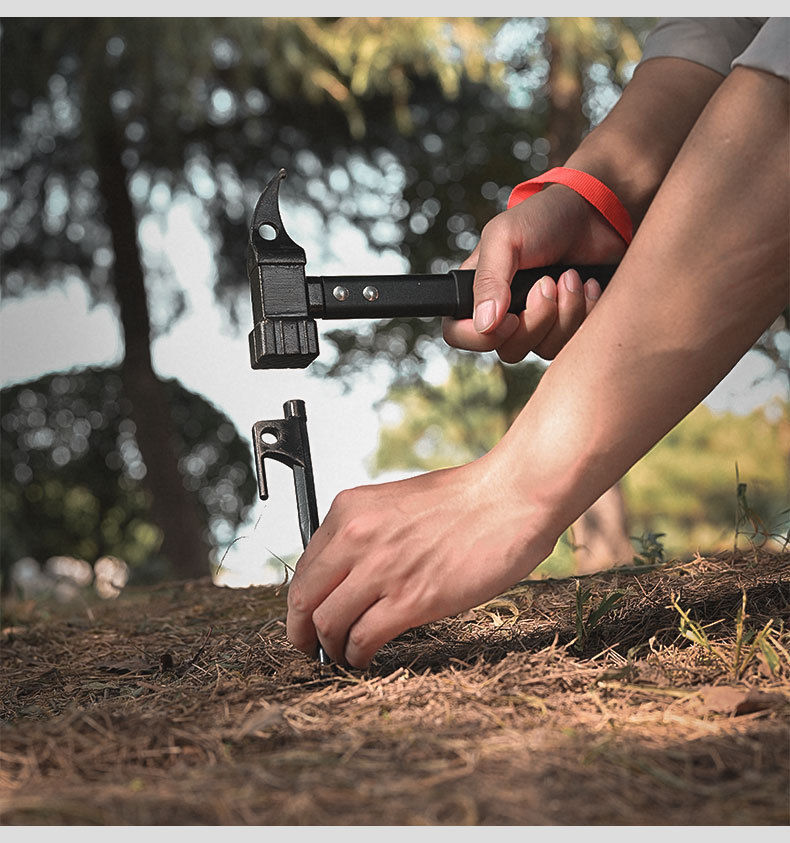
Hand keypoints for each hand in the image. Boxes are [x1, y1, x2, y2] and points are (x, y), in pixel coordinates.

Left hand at [286, 453, 557, 667]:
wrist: (509, 497)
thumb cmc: (464, 501)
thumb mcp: (395, 503)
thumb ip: (366, 534)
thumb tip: (348, 574)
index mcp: (350, 510)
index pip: (304, 568)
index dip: (303, 602)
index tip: (309, 617)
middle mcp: (356, 537)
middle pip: (304, 600)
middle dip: (302, 632)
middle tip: (311, 646)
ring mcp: (381, 570)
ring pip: (328, 625)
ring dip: (330, 650)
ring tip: (343, 656)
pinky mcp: (410, 600)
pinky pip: (362, 639)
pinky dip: (357, 656)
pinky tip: (366, 658)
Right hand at [443, 184, 625, 362]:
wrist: (594, 212)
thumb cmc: (542, 218)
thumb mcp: (505, 238)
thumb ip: (489, 280)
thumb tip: (483, 325)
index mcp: (477, 292)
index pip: (458, 334)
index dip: (481, 338)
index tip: (510, 317)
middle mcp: (504, 314)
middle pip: (507, 350)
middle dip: (536, 320)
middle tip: (548, 283)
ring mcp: (537, 322)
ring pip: (544, 349)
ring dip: (565, 313)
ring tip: (570, 278)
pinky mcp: (567, 325)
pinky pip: (574, 342)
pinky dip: (586, 313)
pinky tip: (588, 286)